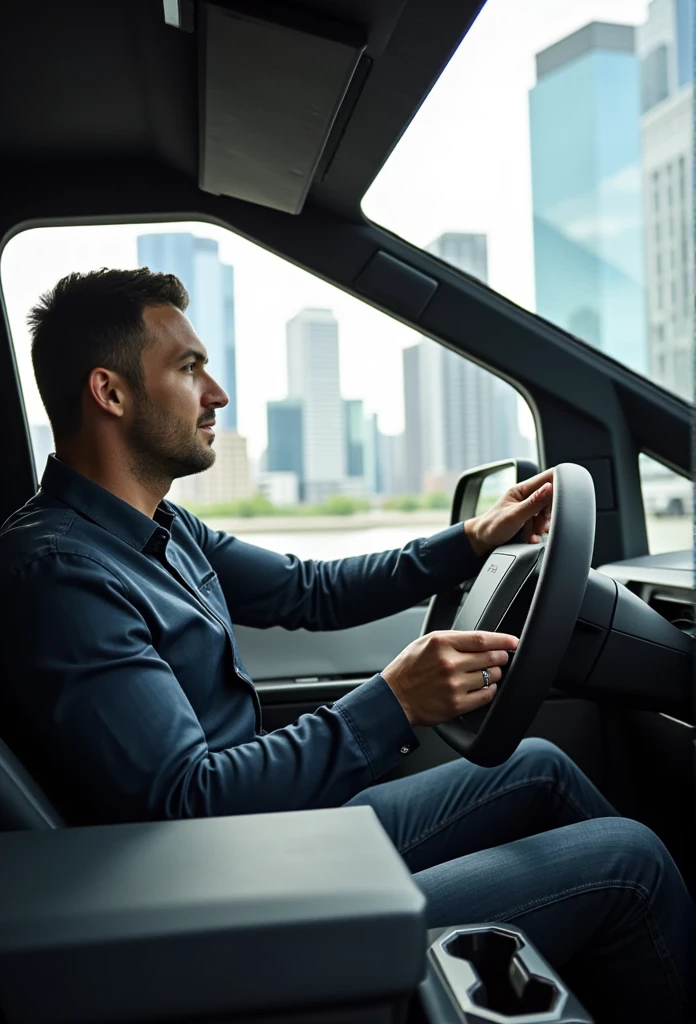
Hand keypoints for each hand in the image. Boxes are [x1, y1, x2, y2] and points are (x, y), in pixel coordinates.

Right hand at [382, 630, 518, 726]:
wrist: (394, 698)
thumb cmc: (408, 669)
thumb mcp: (425, 643)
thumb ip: (452, 639)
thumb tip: (480, 640)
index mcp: (441, 643)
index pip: (482, 639)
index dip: (503, 640)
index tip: (513, 641)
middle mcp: (449, 663)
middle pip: (491, 657)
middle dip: (501, 657)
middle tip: (501, 657)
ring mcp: (454, 685)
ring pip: (491, 676)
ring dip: (495, 673)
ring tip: (488, 672)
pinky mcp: (457, 704)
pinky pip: (486, 695)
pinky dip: (490, 690)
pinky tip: (484, 687)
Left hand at [464, 468, 552, 557]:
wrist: (482, 542)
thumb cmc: (492, 527)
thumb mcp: (514, 516)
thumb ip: (533, 503)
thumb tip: (550, 487)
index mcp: (522, 489)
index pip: (548, 477)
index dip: (557, 487)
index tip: (555, 504)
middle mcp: (527, 497)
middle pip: (552, 498)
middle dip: (548, 513)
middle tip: (538, 523)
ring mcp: (529, 509)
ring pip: (548, 514)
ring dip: (541, 525)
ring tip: (529, 532)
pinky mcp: (530, 521)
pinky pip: (542, 525)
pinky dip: (538, 533)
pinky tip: (530, 538)